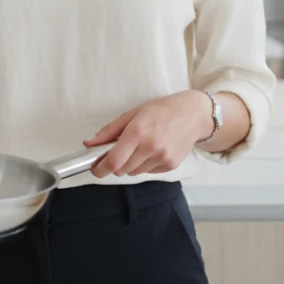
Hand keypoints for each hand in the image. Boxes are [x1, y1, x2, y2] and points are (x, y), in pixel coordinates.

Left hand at [83, 91, 211, 177]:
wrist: (194, 114)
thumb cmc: (162, 110)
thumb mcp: (133, 114)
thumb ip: (109, 131)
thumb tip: (89, 144)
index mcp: (138, 131)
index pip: (114, 161)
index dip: (100, 169)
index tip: (95, 168)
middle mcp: (151, 147)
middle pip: (122, 170)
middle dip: (115, 163)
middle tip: (119, 151)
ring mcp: (162, 158)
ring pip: (134, 172)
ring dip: (131, 164)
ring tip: (140, 146)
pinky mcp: (171, 165)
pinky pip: (148, 172)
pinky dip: (145, 165)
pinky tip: (153, 149)